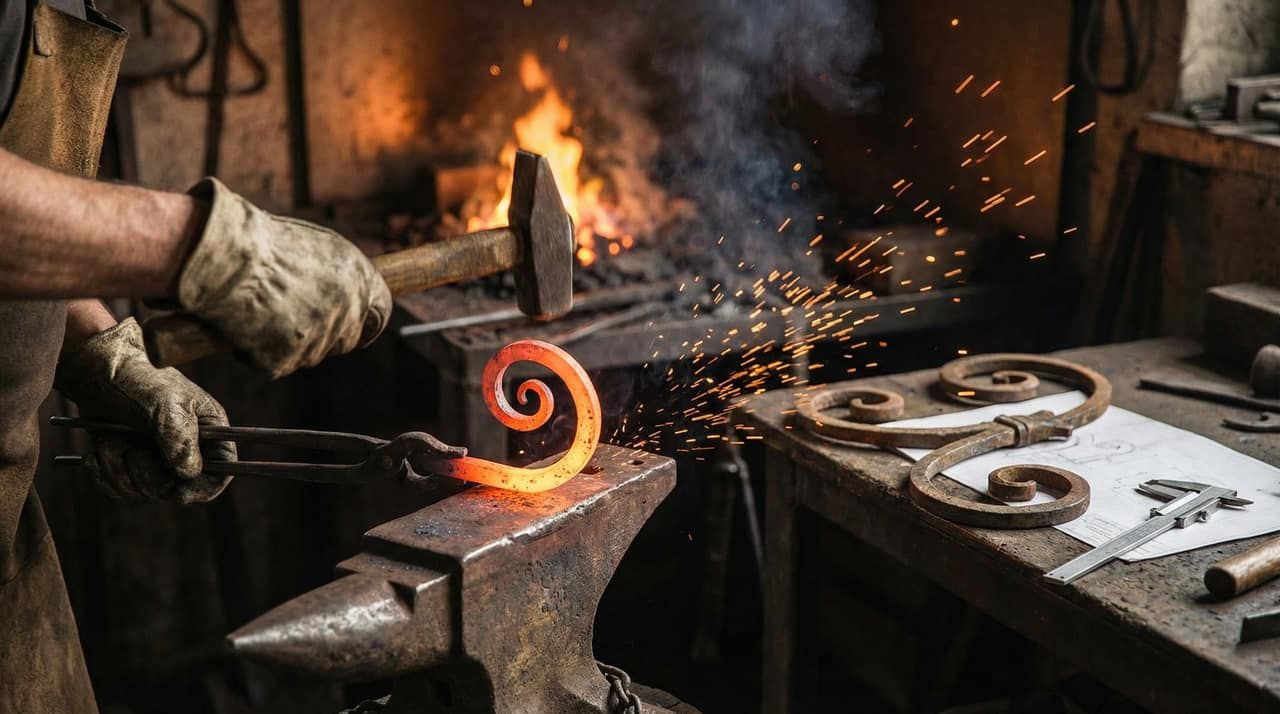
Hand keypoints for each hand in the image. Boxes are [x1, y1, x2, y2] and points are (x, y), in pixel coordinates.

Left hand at [55, 318, 235, 502]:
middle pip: (176, 491)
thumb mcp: (166, 405)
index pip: (218, 475)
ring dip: (119, 470)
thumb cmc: (140, 381)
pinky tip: (98, 452)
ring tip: (111, 440)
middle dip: (147, 477)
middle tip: (132, 452)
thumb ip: (181, 439)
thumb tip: (189, 473)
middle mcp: (185, 452)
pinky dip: (103, 474)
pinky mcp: (127, 466)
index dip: (199, 488)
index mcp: (209, 435)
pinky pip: (118, 490)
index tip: (175, 489)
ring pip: (142, 493)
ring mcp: (155, 462)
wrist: (97, 373)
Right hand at [176, 178, 391, 378]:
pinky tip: (242, 327)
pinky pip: (275, 365)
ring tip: (259, 312)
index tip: (357, 330)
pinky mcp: (284, 360)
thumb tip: (347, 289)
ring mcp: (317, 339)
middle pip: (344, 340)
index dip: (366, 323)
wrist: (222, 256)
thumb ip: (338, 273)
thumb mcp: (315, 244)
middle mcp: (346, 310)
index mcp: (359, 278)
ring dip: (289, 344)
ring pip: (309, 355)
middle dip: (324, 336)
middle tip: (292, 320)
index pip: (381, 313)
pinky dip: (257, 353)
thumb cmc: (260, 240)